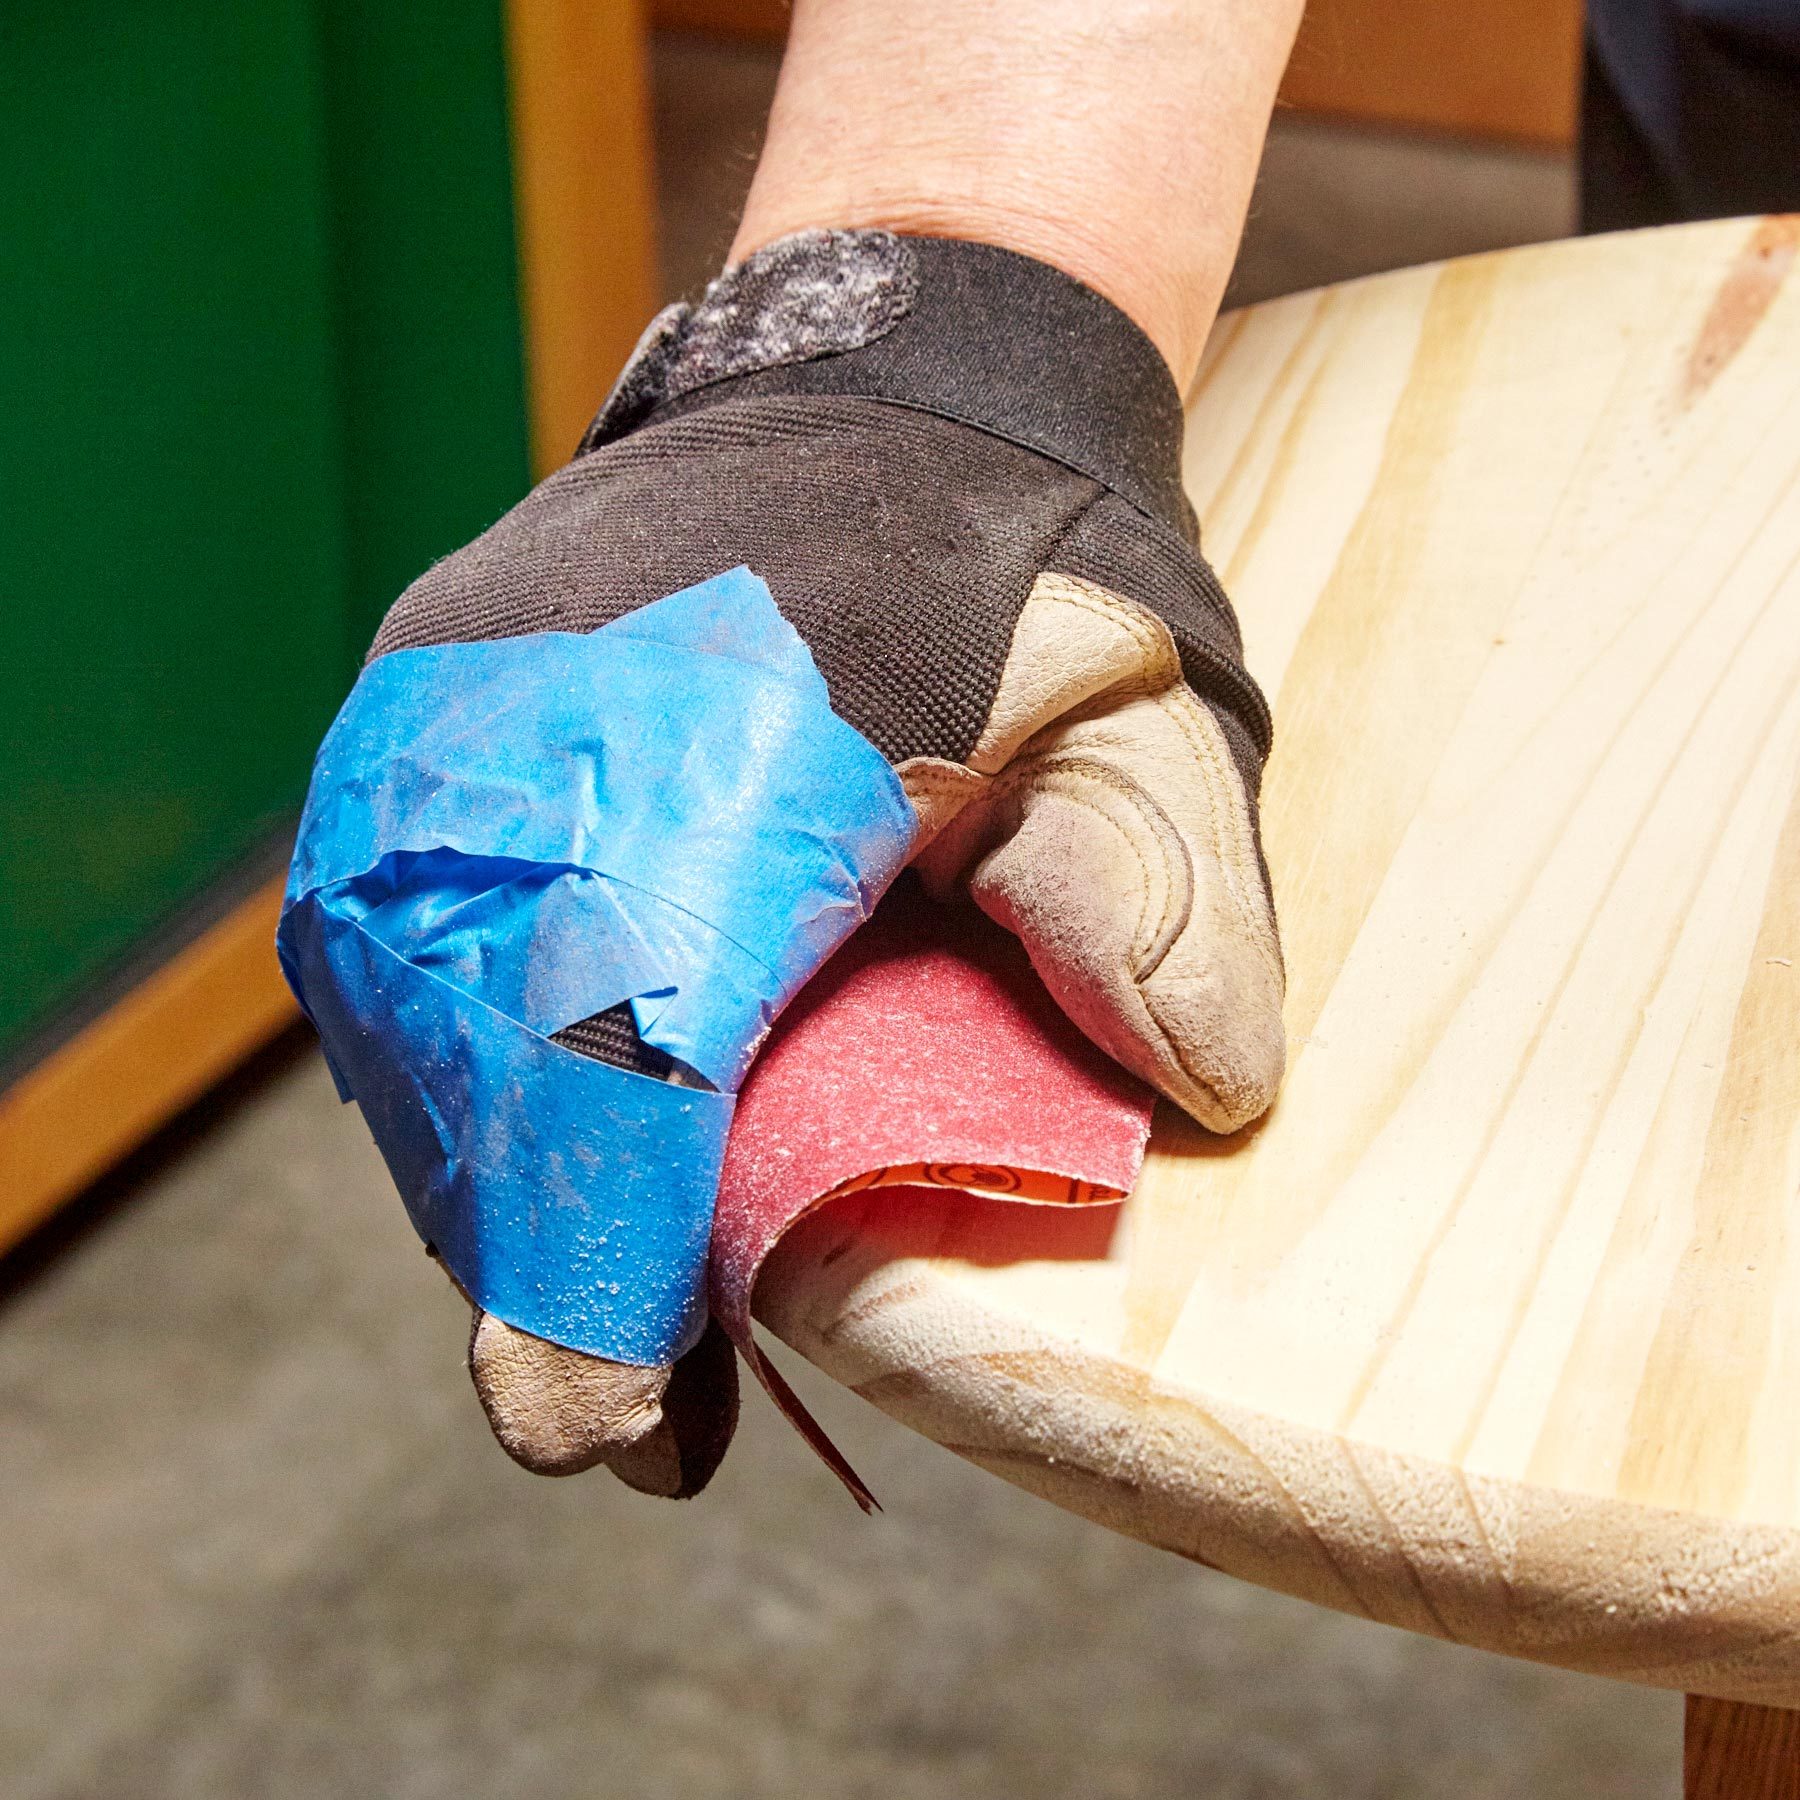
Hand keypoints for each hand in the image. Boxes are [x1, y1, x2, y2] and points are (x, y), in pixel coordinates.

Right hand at [282, 230, 1284, 1492]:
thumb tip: (1193, 1091)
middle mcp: (530, 739)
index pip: (625, 1048)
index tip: (603, 1430)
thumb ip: (1162, 902)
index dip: (604, 1256)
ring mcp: (437, 733)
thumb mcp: (1145, 719)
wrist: (867, 389)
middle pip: (496, 1079)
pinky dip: (462, 1092)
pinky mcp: (403, 740)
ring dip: (505, 1193)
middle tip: (643, 1416)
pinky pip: (394, 968)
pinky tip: (540, 1161)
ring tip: (601, 1309)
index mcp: (727, 742)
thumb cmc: (1014, 570)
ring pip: (420, 1038)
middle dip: (554, 1268)